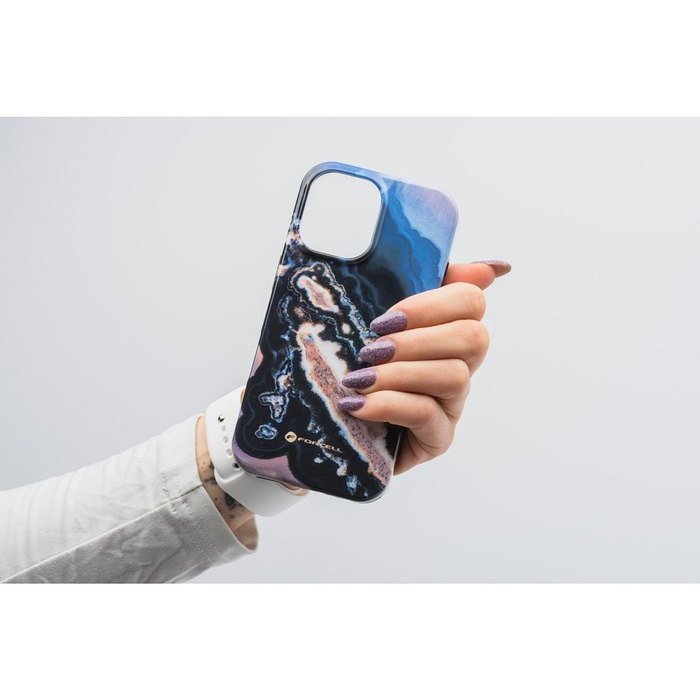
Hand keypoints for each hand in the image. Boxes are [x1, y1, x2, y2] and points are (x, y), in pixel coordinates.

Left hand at [337, 261, 510, 474]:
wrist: (325, 429)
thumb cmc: (351, 364)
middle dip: (417, 340)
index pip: (470, 300)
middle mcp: (458, 363)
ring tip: (358, 379)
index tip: (385, 319)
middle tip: (370, 350)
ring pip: (454, 376)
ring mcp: (452, 403)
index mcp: (445, 328)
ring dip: (400, 374)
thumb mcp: (372, 318)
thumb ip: (416, 282)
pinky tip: (356, 405)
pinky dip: (389, 404)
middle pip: (474, 337)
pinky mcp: (438, 438)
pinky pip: (428, 414)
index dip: (432, 304)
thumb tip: (494, 267)